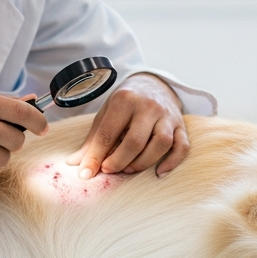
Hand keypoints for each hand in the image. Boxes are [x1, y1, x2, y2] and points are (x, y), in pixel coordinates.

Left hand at [66, 74, 188, 179]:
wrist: (154, 83)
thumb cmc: (126, 103)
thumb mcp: (106, 114)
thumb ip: (92, 139)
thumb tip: (74, 164)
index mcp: (124, 100)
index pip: (108, 133)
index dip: (96, 156)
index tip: (86, 174)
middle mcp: (148, 106)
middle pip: (135, 141)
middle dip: (119, 161)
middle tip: (109, 170)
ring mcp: (167, 115)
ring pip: (161, 143)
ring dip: (143, 162)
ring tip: (129, 169)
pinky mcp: (181, 125)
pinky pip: (182, 146)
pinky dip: (172, 162)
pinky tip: (159, 173)